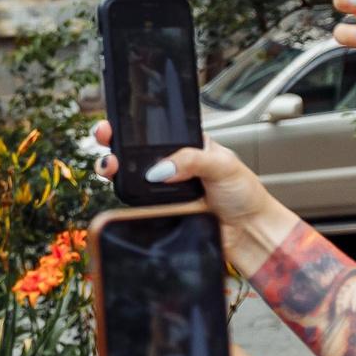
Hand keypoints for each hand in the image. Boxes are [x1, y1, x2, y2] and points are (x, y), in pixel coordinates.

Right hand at [90, 127, 292, 271]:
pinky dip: (125, 197)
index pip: (156, 131)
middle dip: (114, 142)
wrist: (249, 234)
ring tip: (109, 166)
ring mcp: (164, 189)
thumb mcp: (223, 165)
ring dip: (114, 168)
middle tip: (106, 137)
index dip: (135, 125)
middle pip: (135, 151)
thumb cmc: (245, 195)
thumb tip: (159, 168)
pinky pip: (136, 203)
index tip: (118, 122)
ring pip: (130, 176)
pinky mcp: (160, 211)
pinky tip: (121, 189)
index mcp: (189, 146)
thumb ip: (191, 160)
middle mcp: (173, 165)